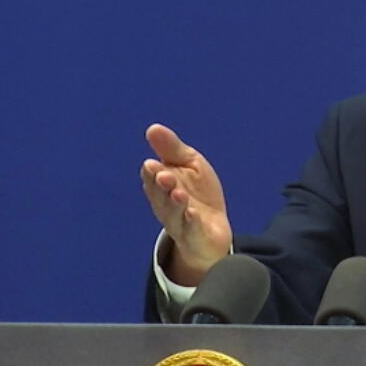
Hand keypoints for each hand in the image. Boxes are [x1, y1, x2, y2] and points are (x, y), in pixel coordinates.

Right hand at [141, 123, 232, 285]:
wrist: (213, 230)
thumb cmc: (198, 194)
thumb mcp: (189, 165)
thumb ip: (172, 149)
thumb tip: (152, 128)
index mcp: (162, 186)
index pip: (152, 178)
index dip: (152, 172)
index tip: (152, 164)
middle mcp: (166, 205)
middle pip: (161, 196)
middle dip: (162, 186)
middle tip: (164, 176)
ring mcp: (180, 223)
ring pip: (174, 214)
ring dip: (175, 204)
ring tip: (178, 194)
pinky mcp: (195, 237)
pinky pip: (191, 231)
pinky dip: (191, 223)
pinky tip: (193, 213)